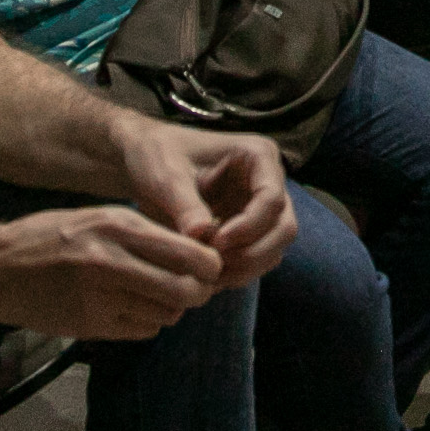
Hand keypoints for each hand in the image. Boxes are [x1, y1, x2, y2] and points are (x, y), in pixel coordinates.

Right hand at [0, 205, 226, 339]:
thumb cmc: (51, 237)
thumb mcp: (100, 218)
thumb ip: (144, 233)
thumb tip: (196, 250)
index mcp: (120, 227)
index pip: (192, 254)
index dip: (208, 266)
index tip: (207, 268)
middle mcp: (113, 261)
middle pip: (186, 291)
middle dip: (197, 294)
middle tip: (192, 290)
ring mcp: (100, 297)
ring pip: (166, 314)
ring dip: (169, 309)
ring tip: (154, 296)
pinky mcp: (90, 325)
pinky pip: (142, 330)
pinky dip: (146, 323)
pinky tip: (130, 309)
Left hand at [116, 121, 295, 288]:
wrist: (145, 162)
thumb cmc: (156, 156)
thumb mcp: (165, 175)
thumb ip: (185, 204)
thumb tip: (201, 235)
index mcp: (257, 155)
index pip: (272, 198)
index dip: (249, 226)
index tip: (216, 242)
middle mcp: (268, 180)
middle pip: (284, 228)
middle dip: (253, 253)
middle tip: (214, 266)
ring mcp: (261, 207)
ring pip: (274, 248)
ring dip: (246, 267)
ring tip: (207, 273)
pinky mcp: (249, 229)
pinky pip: (258, 258)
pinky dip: (238, 272)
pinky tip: (207, 275)